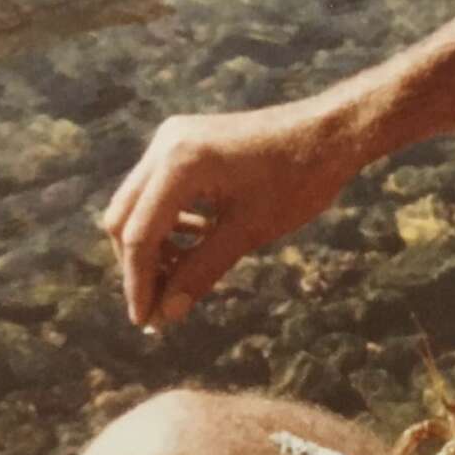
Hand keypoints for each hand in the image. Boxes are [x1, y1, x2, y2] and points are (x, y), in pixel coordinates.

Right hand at [102, 99, 366, 326]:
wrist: (330, 133)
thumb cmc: (299, 180)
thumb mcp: (249, 232)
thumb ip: (202, 271)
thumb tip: (167, 314)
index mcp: (180, 164)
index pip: (139, 235)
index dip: (138, 283)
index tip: (145, 321)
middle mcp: (166, 144)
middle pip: (124, 218)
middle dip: (138, 265)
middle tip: (160, 305)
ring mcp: (172, 139)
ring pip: (137, 204)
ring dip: (153, 245)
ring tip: (180, 279)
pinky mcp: (184, 142)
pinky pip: (158, 189)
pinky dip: (167, 221)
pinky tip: (196, 243)